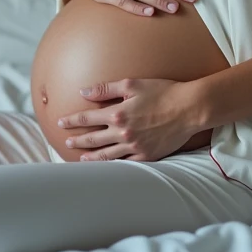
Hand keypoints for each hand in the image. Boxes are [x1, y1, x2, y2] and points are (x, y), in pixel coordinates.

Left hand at [56, 79, 202, 161]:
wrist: (190, 108)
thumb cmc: (163, 91)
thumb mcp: (132, 84)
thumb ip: (105, 89)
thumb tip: (83, 92)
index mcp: (117, 113)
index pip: (87, 118)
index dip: (72, 121)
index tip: (61, 122)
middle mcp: (123, 132)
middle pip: (93, 139)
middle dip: (78, 140)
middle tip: (67, 142)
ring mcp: (135, 147)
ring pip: (106, 155)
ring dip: (91, 157)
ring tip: (81, 159)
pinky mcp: (147, 156)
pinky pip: (126, 164)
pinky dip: (113, 166)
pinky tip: (107, 167)